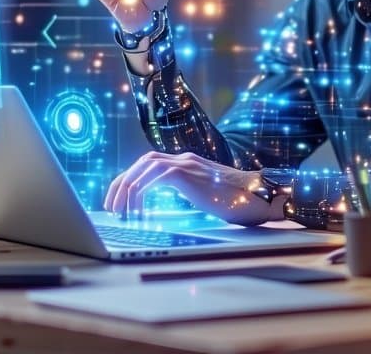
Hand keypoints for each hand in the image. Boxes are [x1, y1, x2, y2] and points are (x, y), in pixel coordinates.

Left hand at [103, 151, 273, 225]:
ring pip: (143, 168)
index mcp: (186, 164)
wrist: (260, 196)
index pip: (148, 166)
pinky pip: (154, 178)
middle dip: (121, 184)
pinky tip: (137, 210)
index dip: (130, 182)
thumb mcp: (206, 197)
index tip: (119, 201)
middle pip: (141, 164)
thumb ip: (188, 194)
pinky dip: (140, 193)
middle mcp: (183, 160)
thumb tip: (169, 207)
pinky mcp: (187, 173)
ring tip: (119, 210)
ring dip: (126, 188)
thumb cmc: (239, 202)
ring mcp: (186, 164)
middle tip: (111, 207)